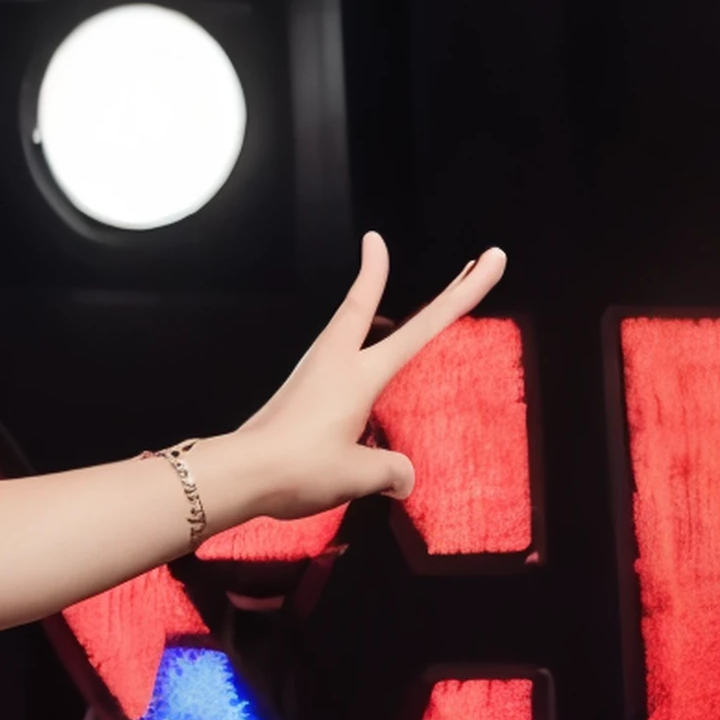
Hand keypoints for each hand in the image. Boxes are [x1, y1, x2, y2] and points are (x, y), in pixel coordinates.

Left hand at [193, 232, 503, 528]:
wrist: (237, 475)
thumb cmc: (296, 469)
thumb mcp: (358, 475)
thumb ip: (390, 472)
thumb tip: (402, 476)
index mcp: (360, 374)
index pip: (424, 328)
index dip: (459, 294)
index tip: (481, 259)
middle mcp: (334, 363)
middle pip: (361, 304)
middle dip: (375, 273)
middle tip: (377, 244)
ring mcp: (311, 374)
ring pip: (344, 331)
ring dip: (363, 313)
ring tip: (383, 321)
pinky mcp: (297, 392)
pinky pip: (333, 362)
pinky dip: (351, 356)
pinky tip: (359, 388)